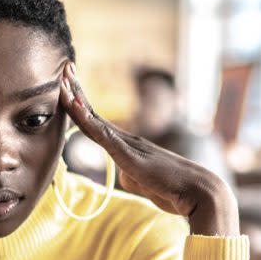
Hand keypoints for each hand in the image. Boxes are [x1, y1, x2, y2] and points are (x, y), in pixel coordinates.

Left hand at [59, 62, 239, 236]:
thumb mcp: (143, 182)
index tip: (67, 87)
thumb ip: (131, 175)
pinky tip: (75, 108)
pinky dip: (87, 121)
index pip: (97, 122)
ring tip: (63, 80)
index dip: (80, 105)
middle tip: (65, 68)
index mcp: (127, 145)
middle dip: (76, 91)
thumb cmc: (173, 189)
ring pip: (95, 120)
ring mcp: (128, 144)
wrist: (197, 191)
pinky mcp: (130, 155)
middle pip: (93, 113)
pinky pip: (103, 136)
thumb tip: (123, 173)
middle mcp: (127, 139)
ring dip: (76, 100)